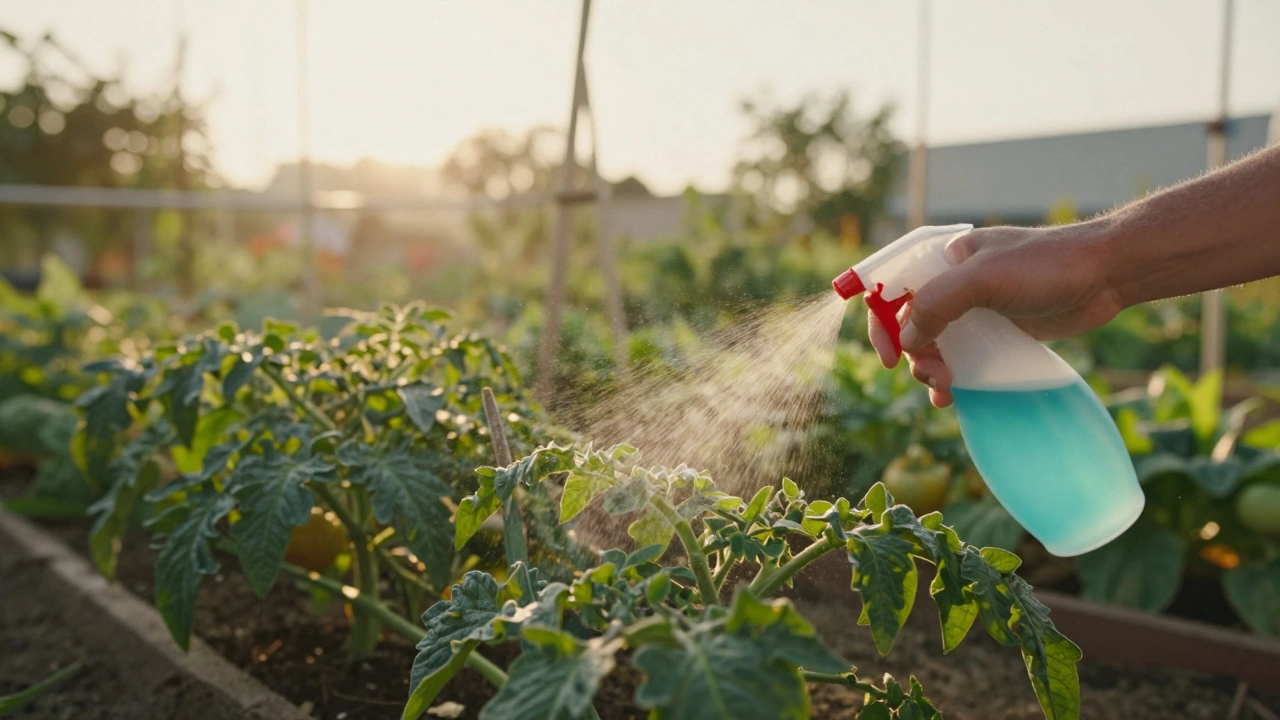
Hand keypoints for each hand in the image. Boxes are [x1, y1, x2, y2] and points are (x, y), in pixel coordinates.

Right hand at [868, 222, 1122, 407]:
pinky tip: (956, 395)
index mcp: (942, 259)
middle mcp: (954, 283)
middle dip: (914, 355)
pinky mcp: (998, 331)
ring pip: (935, 345)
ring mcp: (976, 309)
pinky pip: (963, 357)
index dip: (882, 322)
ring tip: (946, 389)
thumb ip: (938, 303)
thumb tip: (907, 339)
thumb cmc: (1046, 264)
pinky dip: (954, 377)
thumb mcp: (983, 278)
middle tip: (936, 376)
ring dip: (931, 370)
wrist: (1105, 274)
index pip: (892, 288)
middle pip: (911, 324)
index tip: (889, 356)